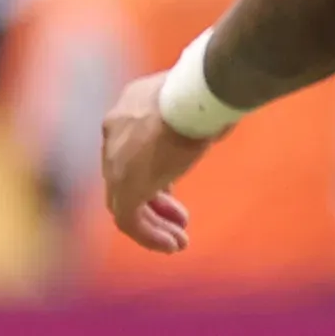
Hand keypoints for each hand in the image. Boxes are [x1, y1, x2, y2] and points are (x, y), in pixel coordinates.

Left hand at [96, 74, 208, 255]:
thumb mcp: (201, 102)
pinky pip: (129, 220)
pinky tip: (172, 245)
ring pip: (124, 202)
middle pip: (125, 176)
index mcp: (128, 109)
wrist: (198, 94)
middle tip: (181, 219)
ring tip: (178, 242)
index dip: (154, 173)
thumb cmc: (211, 90)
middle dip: (155, 201)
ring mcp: (116, 161)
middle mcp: (114, 133)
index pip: (130, 148)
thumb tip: (220, 120)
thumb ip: (199, 115)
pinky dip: (149, 236)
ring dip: (152, 224)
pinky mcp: (125, 185)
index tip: (173, 190)